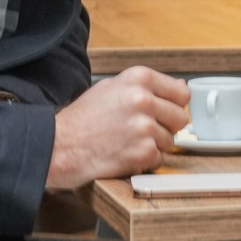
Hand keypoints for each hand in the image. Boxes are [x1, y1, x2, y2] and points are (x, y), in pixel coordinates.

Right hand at [45, 66, 189, 188]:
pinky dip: (145, 162)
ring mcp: (144, 127)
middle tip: (143, 131)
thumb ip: (147, 87)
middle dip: (166, 127)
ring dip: (154, 145)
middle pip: (181, 118)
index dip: (174, 105)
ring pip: (170, 141)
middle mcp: (143, 100)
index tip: (165, 112)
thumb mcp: (111, 88)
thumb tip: (180, 87)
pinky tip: (125, 154)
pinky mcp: (143, 152)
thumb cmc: (81, 119)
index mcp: (138, 79)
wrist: (59, 146)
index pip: (182, 92)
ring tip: (128, 142)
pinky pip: (159, 159)